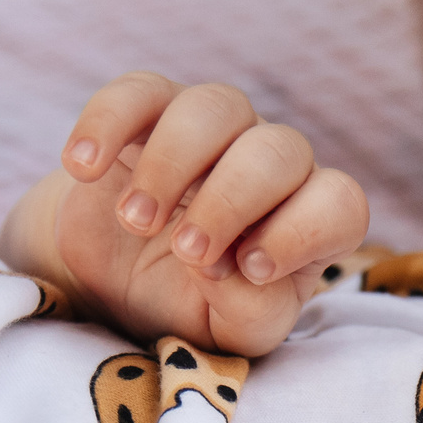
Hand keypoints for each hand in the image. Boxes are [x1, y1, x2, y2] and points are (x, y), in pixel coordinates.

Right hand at [4, 72, 370, 354]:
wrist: (123, 284)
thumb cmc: (195, 305)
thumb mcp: (232, 332)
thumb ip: (249, 310)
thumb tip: (227, 270)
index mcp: (309, 220)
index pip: (339, 204)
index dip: (303, 232)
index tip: (251, 269)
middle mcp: (274, 165)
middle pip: (277, 151)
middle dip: (230, 201)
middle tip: (184, 252)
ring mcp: (217, 129)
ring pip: (215, 107)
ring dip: (172, 164)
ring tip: (135, 221)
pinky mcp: (151, 110)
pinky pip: (140, 90)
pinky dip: (109, 122)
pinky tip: (83, 169)